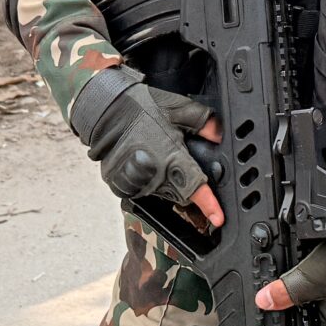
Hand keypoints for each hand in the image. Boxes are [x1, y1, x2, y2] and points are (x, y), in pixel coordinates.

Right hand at [81, 79, 224, 228]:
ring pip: (161, 194)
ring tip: (158, 157)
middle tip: (180, 162)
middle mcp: (153, 174)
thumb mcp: (179, 108)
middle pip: (180, 194)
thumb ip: (204, 123)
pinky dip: (148, 182)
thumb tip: (221, 136)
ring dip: (166, 182)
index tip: (218, 218)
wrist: (104, 110)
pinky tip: (145, 163)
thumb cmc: (140, 107)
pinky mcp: (120, 186)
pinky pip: (142, 191)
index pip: (195, 188)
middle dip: (186, 185)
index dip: (209, 205)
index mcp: (170, 156)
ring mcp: (134, 183)